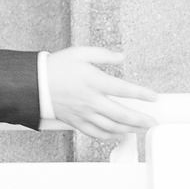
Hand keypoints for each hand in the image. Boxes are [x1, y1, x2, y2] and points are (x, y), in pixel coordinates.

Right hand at [42, 47, 157, 139]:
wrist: (35, 84)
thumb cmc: (56, 67)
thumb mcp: (80, 53)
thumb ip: (103, 55)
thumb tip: (121, 56)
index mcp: (94, 81)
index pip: (123, 89)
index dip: (141, 94)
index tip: (154, 97)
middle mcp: (90, 100)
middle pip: (121, 114)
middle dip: (140, 119)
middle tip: (152, 121)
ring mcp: (84, 113)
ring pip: (111, 127)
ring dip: (129, 129)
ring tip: (141, 129)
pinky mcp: (77, 122)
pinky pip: (96, 133)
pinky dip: (110, 136)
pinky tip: (119, 134)